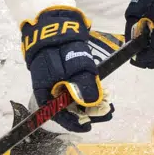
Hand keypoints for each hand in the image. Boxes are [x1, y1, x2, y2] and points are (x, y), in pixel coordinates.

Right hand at [21, 6, 112, 132]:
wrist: (52, 28)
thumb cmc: (56, 48)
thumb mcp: (71, 67)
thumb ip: (81, 84)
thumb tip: (91, 102)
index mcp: (45, 94)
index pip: (57, 116)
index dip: (73, 123)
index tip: (87, 126)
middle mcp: (51, 92)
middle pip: (69, 110)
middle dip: (88, 113)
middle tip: (107, 112)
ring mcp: (59, 85)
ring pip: (76, 101)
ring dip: (92, 103)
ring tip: (108, 102)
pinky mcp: (67, 77)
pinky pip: (78, 90)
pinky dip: (90, 92)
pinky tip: (103, 91)